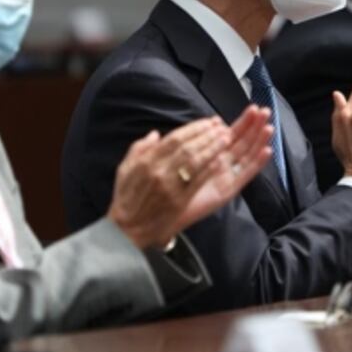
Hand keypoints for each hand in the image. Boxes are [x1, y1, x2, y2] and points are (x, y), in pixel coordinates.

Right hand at [109, 117, 233, 248]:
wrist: (127, 230)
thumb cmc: (126, 198)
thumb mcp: (125, 169)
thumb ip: (139, 148)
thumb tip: (156, 134)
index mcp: (146, 162)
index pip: (174, 138)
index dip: (194, 128)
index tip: (209, 121)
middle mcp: (159, 172)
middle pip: (188, 148)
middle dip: (207, 135)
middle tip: (221, 126)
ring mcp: (170, 188)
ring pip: (195, 162)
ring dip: (213, 148)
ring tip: (226, 138)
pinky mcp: (180, 202)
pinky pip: (198, 182)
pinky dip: (210, 169)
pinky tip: (220, 160)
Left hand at [175, 105, 273, 229]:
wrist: (159, 213)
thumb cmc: (164, 185)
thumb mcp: (173, 156)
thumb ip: (188, 139)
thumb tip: (213, 121)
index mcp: (210, 155)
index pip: (231, 135)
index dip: (243, 122)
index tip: (253, 108)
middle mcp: (221, 165)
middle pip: (242, 142)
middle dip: (254, 127)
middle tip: (265, 111)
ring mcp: (225, 177)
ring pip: (247, 156)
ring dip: (259, 141)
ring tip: (269, 126)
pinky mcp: (227, 190)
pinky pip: (245, 175)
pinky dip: (257, 163)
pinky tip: (266, 151)